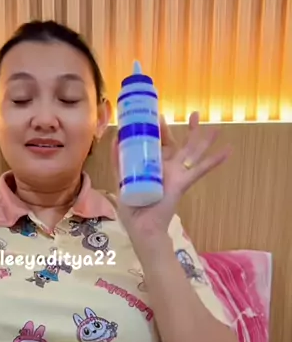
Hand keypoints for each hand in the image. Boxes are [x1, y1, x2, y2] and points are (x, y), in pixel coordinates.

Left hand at [113, 112, 230, 242]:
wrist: (142, 227)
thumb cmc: (132, 208)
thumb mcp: (121, 180)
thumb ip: (118, 161)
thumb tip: (115, 139)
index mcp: (155, 166)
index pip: (161, 144)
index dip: (162, 131)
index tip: (159, 116)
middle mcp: (168, 168)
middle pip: (182, 145)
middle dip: (190, 130)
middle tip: (196, 114)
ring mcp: (177, 174)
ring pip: (194, 153)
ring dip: (205, 140)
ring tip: (217, 128)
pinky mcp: (182, 182)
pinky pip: (201, 169)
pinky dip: (215, 160)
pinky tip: (228, 150)